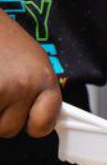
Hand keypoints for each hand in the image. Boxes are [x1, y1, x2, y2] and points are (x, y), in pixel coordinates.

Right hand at [0, 13, 60, 137]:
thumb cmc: (2, 36)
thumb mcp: (31, 61)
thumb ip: (36, 90)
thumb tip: (36, 119)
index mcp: (44, 79)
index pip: (45, 123)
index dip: (33, 125)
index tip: (27, 121)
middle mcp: (25, 84)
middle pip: (11, 128)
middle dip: (0, 116)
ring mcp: (2, 88)